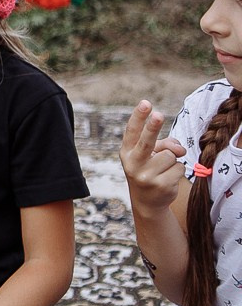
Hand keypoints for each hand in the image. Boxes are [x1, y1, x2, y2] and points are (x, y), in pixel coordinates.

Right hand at [119, 101, 187, 219]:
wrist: (147, 201)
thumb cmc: (148, 170)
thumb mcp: (150, 155)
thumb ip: (164, 144)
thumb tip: (179, 149)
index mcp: (127, 152)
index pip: (132, 131)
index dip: (139, 116)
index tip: (146, 103)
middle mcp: (133, 164)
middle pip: (146, 142)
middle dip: (153, 127)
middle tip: (159, 114)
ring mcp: (146, 176)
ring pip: (170, 155)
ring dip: (172, 159)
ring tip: (163, 169)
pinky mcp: (160, 185)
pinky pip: (179, 167)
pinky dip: (177, 171)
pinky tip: (167, 178)